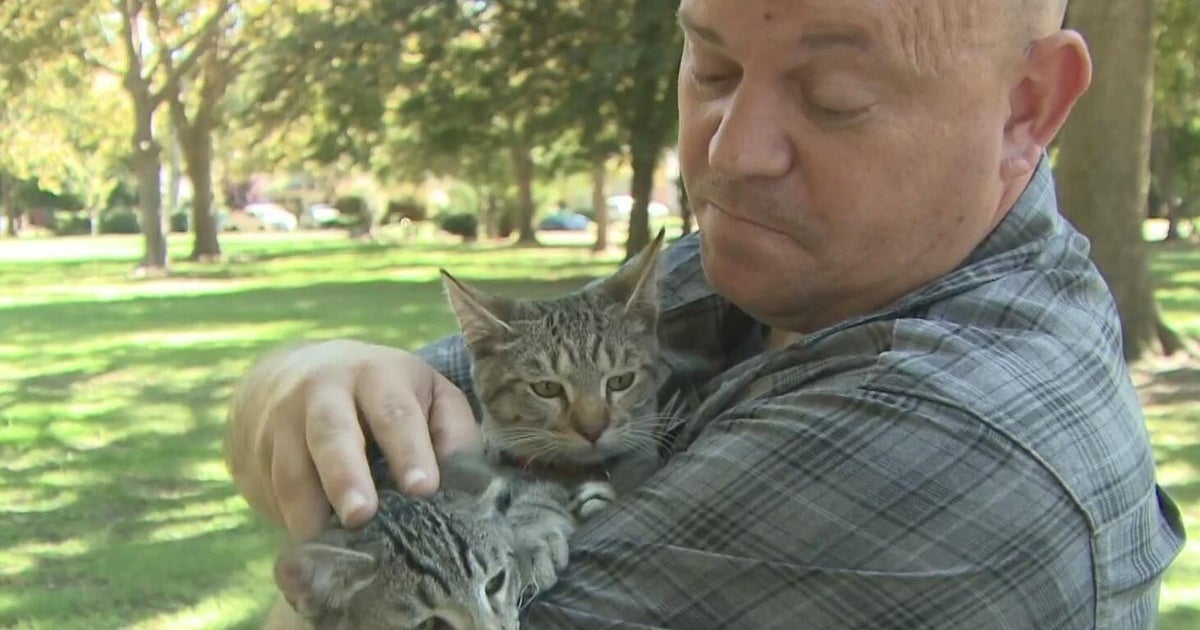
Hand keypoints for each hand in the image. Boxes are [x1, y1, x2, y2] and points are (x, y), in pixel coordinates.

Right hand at [226, 340, 481, 540]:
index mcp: (376, 374)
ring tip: (329, 548)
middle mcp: (323, 391)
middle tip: (362, 516)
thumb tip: (470, 480)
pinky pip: (269, 492)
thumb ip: (453, 430)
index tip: (423, 488)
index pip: (394, 411)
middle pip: (331, 433)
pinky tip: (308, 547)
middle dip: (345, 476)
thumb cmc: (382, 394)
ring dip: (308, 512)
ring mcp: (281, 420)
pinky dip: (286, 521)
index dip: (409, 449)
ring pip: (291, 470)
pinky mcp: (253, 451)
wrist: (292, 373)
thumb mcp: (425, 393)